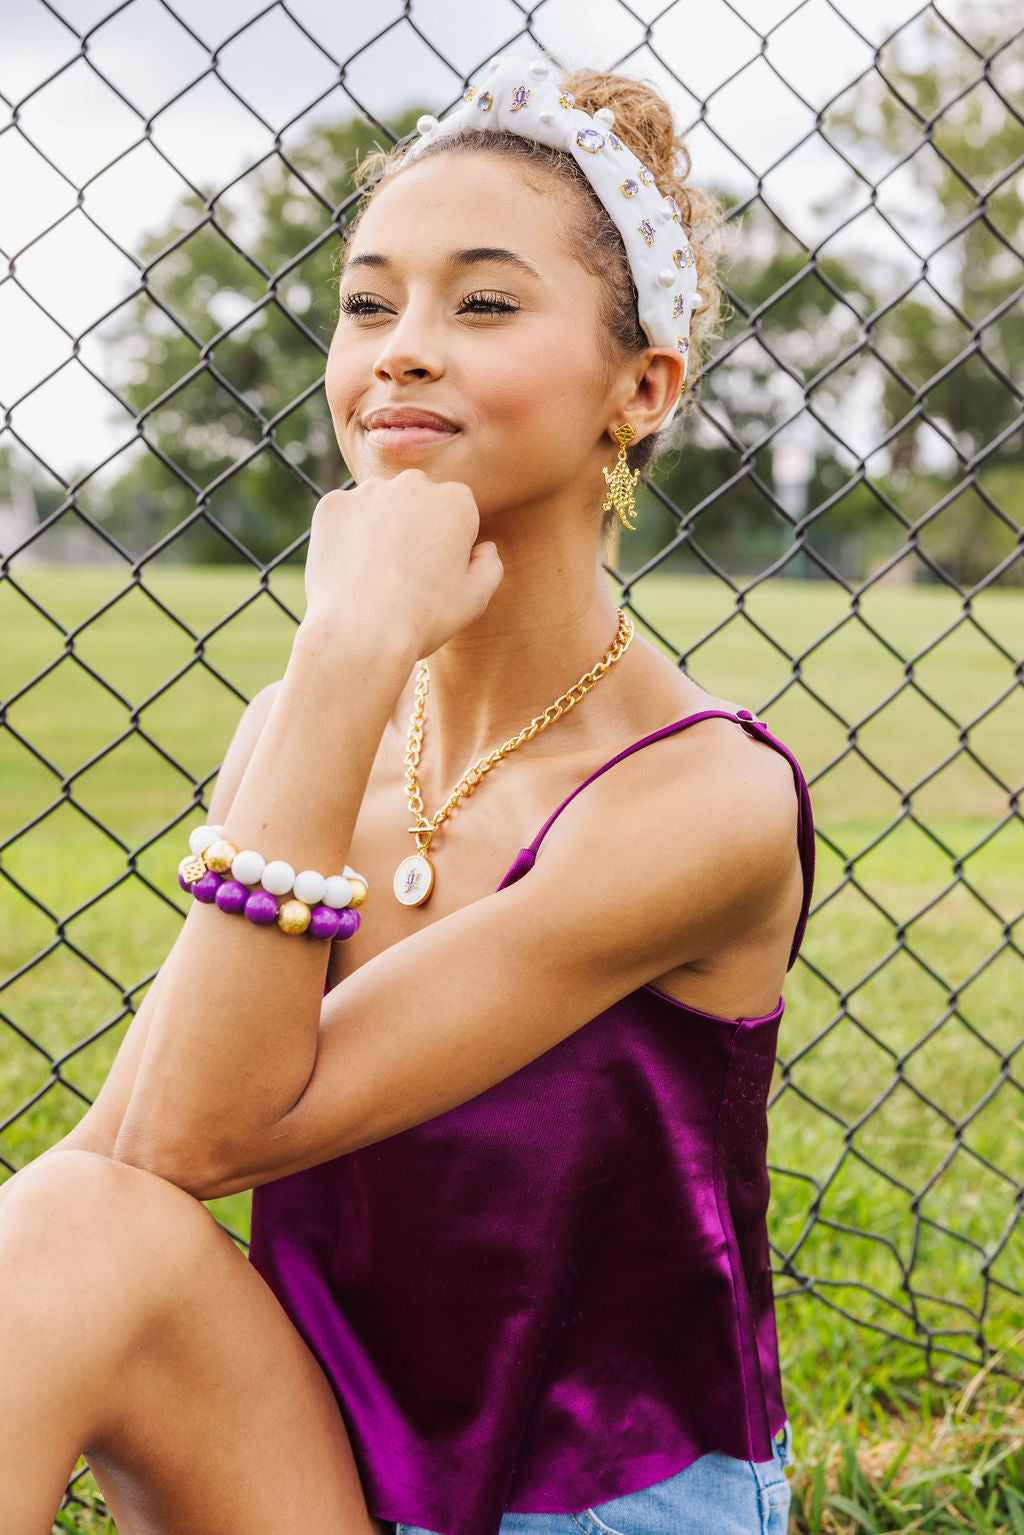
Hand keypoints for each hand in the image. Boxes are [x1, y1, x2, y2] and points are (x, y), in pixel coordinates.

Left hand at [302, 470, 503, 657]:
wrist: (361, 633)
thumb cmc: (422, 618)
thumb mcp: (474, 600)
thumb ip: (489, 566)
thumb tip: (484, 549)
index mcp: (456, 501)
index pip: (455, 512)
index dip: (448, 543)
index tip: (435, 571)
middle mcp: (413, 484)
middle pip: (416, 500)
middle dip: (413, 526)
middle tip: (404, 572)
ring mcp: (368, 491)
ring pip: (378, 505)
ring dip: (379, 528)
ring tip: (374, 574)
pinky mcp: (332, 505)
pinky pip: (344, 515)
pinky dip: (346, 535)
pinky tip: (350, 569)